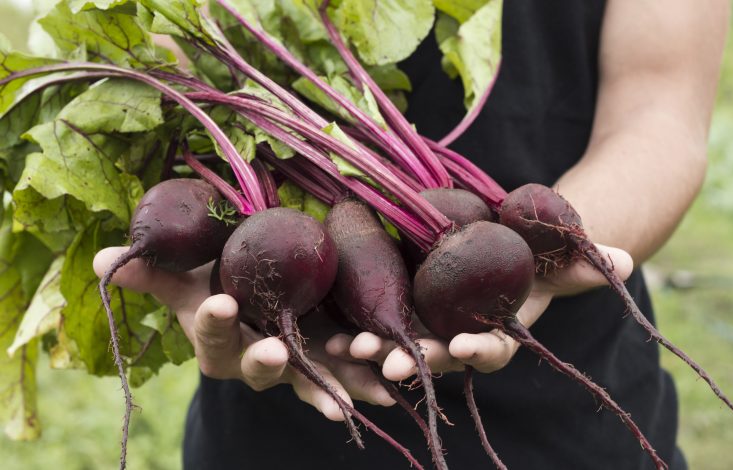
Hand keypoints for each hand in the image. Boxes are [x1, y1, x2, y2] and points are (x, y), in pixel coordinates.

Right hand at [93, 247, 394, 420]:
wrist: (258, 305)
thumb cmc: (220, 288)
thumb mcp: (189, 280)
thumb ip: (157, 272)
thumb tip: (106, 259)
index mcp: (218, 340)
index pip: (210, 333)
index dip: (213, 323)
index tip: (219, 305)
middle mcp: (253, 360)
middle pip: (257, 365)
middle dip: (264, 361)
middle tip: (273, 352)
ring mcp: (294, 367)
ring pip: (307, 379)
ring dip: (327, 386)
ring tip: (345, 398)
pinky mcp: (328, 365)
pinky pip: (347, 378)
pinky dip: (365, 384)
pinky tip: (386, 391)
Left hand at [326, 244, 632, 380]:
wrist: (504, 240)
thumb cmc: (533, 252)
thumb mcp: (556, 253)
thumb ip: (584, 262)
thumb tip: (629, 263)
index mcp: (497, 331)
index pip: (491, 349)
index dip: (478, 351)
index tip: (462, 348)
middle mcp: (460, 337)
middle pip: (437, 355)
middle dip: (415, 360)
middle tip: (388, 363)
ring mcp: (430, 325)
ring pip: (401, 345)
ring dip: (375, 351)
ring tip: (349, 350)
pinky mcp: (403, 307)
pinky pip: (377, 322)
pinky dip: (355, 329)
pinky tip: (329, 333)